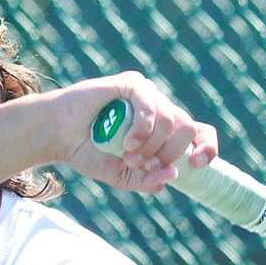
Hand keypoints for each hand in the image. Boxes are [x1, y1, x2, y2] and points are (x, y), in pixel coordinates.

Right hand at [55, 71, 217, 192]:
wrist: (59, 135)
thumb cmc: (89, 152)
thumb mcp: (122, 176)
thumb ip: (147, 181)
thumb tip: (174, 176)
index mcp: (164, 131)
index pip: (201, 132)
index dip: (207, 147)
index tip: (195, 164)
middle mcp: (160, 109)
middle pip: (187, 129)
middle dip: (167, 154)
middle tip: (140, 165)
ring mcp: (148, 94)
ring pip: (171, 120)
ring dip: (150, 146)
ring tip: (127, 155)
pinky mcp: (132, 83)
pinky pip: (152, 104)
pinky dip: (142, 128)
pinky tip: (127, 142)